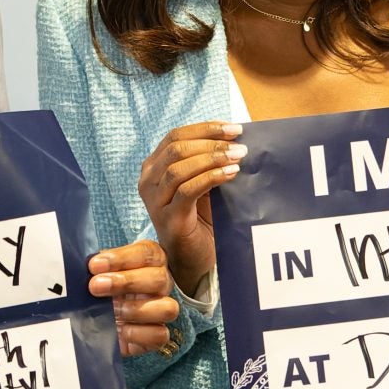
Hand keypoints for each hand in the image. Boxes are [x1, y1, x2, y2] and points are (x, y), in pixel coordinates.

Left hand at [88, 239, 180, 356]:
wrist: (96, 322)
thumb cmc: (99, 290)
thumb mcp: (96, 274)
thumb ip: (97, 267)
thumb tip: (89, 266)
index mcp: (148, 261)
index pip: (146, 253)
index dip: (122, 258)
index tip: (95, 265)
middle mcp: (160, 283)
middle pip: (159, 278)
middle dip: (126, 282)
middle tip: (96, 286)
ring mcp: (162, 310)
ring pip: (168, 308)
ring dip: (136, 309)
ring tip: (111, 311)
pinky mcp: (158, 335)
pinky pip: (161, 335)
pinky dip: (139, 333)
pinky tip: (119, 330)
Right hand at [139, 120, 244, 293]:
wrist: (195, 260)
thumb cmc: (201, 218)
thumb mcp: (202, 183)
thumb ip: (209, 161)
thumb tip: (236, 137)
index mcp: (154, 167)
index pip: (176, 136)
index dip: (205, 129)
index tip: (234, 128)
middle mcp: (148, 181)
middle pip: (176, 148)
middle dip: (211, 142)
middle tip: (239, 146)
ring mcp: (155, 200)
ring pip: (179, 167)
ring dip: (212, 158)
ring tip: (238, 158)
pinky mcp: (168, 218)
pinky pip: (187, 190)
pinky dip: (210, 177)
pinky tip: (230, 174)